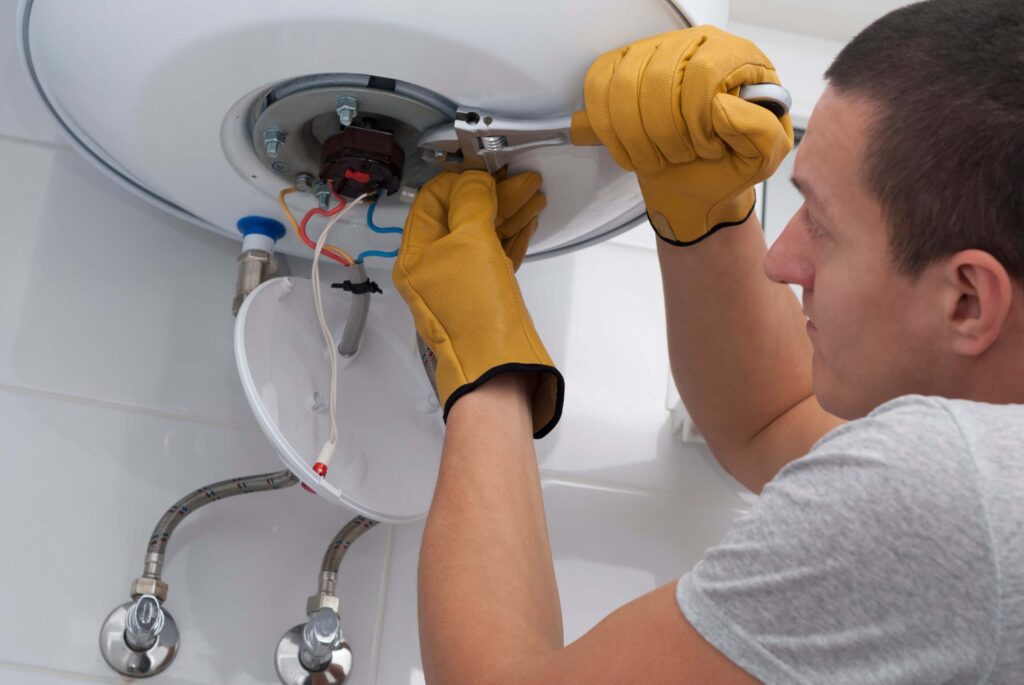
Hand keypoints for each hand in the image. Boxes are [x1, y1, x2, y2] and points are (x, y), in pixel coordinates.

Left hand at [393, 170, 562, 437]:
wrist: (498, 368)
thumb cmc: (476, 313)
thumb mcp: (470, 243)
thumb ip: (470, 203)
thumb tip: (474, 180)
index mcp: (415, 254)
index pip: (432, 201)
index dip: (461, 180)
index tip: (489, 169)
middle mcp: (433, 268)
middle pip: (460, 215)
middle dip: (492, 194)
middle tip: (521, 181)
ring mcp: (459, 282)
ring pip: (482, 234)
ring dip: (507, 212)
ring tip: (533, 197)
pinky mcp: (484, 295)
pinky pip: (495, 255)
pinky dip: (511, 236)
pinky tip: (528, 222)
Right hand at [579, 25, 793, 244]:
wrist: (693, 185)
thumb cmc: (726, 168)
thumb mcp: (762, 158)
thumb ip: (760, 131)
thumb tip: (723, 106)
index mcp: (737, 58)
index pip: (703, 71)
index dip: (696, 119)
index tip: (705, 148)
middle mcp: (696, 45)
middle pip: (658, 76)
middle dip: (664, 132)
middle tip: (681, 156)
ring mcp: (655, 52)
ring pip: (624, 83)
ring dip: (636, 135)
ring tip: (657, 156)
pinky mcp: (622, 67)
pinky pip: (599, 85)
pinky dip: (609, 127)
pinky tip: (630, 146)